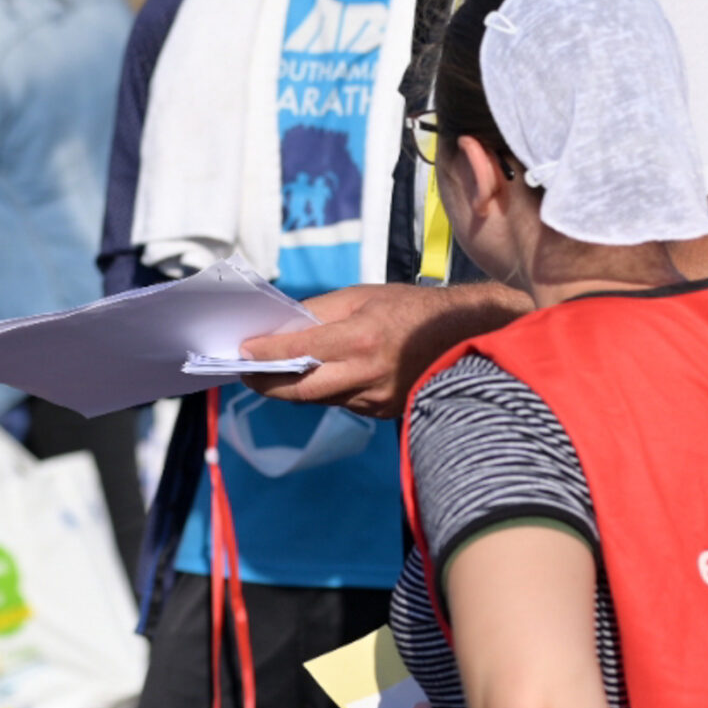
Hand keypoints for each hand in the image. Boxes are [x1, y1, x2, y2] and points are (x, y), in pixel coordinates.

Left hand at [238, 282, 521, 417]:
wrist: (467, 335)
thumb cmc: (411, 308)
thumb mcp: (363, 296)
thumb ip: (320, 313)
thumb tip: (281, 327)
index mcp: (360, 339)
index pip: (298, 351)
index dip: (265, 353)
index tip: (241, 350)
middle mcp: (366, 374)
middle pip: (299, 390)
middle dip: (265, 383)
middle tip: (243, 374)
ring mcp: (375, 398)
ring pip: (318, 399)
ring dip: (291, 389)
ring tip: (269, 375)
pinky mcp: (383, 412)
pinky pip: (340, 403)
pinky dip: (322, 391)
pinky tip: (312, 378)